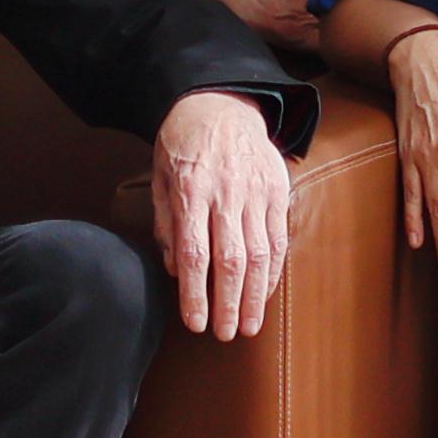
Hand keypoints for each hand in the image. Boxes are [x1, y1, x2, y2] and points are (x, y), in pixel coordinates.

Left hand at [148, 90, 291, 339]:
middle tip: (225, 335)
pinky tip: (265, 293)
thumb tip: (176, 270)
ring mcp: (256, 191)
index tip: (196, 324)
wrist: (222, 103)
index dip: (196, 293)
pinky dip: (273, 270)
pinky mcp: (278, 190)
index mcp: (191, 190)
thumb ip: (166, 224)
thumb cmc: (183, 144)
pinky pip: (278, 237)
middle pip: (231, 260)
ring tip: (249, 326)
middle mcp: (227, 193)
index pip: (195, 253)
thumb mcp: (160, 177)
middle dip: (229, 304)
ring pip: (260, 253)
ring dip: (256, 295)